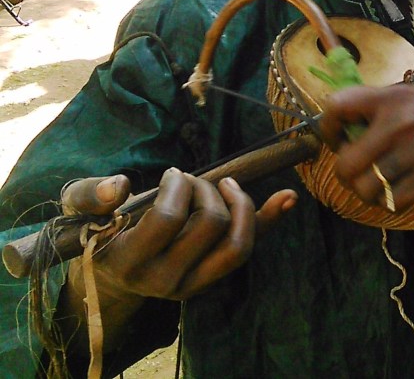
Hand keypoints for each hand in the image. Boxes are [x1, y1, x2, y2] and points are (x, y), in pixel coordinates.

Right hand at [57, 170, 296, 357]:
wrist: (110, 275)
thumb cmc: (98, 234)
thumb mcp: (80, 212)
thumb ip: (91, 196)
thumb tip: (119, 186)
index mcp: (132, 262)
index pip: (168, 219)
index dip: (177, 187)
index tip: (172, 174)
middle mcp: (166, 281)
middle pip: (210, 224)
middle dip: (205, 188)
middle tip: (192, 179)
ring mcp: (194, 284)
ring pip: (237, 244)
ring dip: (238, 201)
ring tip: (223, 184)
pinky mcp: (211, 278)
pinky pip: (246, 249)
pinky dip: (269, 220)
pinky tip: (288, 197)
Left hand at [319, 83, 413, 210]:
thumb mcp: (413, 93)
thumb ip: (379, 106)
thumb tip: (342, 125)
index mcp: (389, 97)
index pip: (336, 107)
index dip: (327, 128)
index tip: (337, 138)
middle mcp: (398, 123)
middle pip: (345, 164)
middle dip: (345, 174)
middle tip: (357, 171)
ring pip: (367, 189)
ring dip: (367, 193)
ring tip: (377, 185)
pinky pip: (394, 202)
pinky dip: (391, 202)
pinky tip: (399, 192)